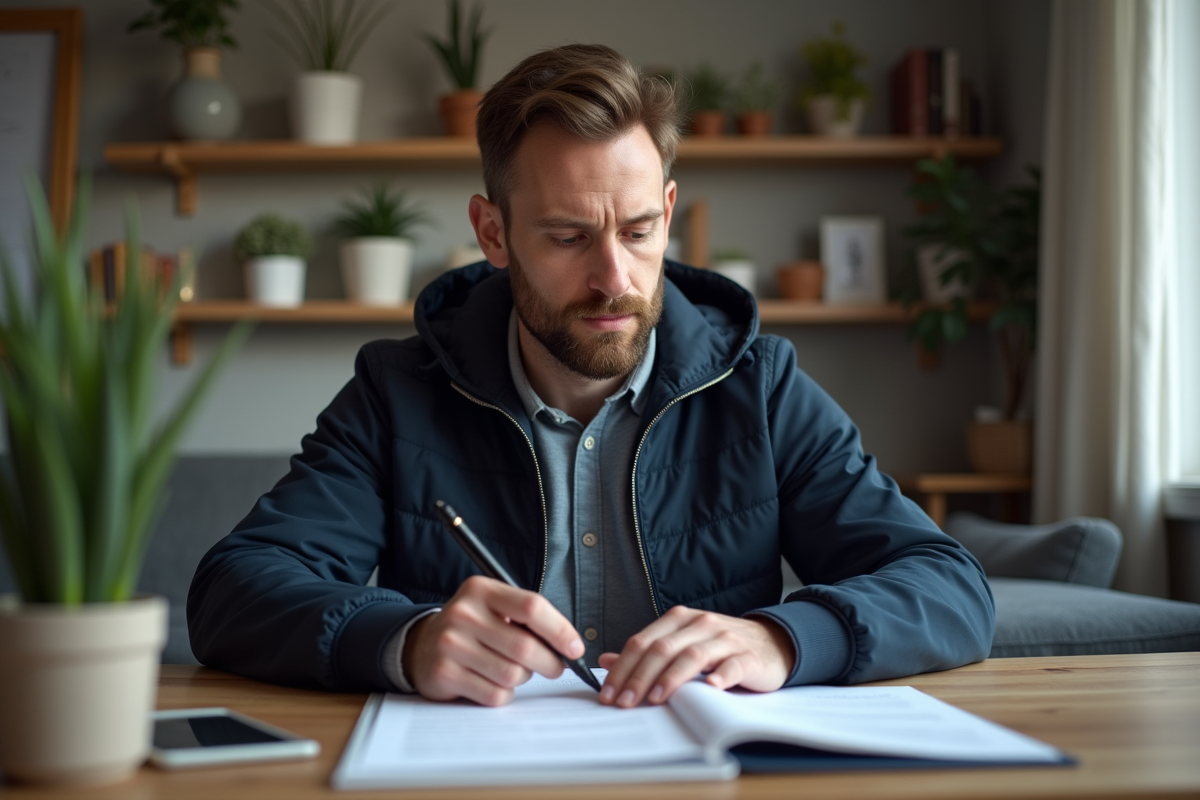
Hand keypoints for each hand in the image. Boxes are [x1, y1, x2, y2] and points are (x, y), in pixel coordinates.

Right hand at [402, 575, 584, 705]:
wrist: (422, 645)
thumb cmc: (473, 628)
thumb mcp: (495, 608)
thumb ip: (528, 619)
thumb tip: (569, 645)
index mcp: (481, 590)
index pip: (532, 607)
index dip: (560, 630)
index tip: (575, 648)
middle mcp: (464, 613)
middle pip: (525, 646)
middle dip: (549, 663)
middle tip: (554, 667)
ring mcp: (451, 644)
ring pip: (512, 674)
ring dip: (523, 678)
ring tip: (512, 669)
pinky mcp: (445, 673)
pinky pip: (494, 694)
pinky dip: (503, 693)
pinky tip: (491, 681)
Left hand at [596, 606, 794, 706]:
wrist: (772, 643)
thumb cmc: (721, 647)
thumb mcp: (682, 644)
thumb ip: (647, 652)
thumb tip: (606, 660)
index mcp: (679, 620)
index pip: (643, 641)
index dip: (622, 667)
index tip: (609, 693)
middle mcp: (700, 624)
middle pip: (663, 648)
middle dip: (639, 677)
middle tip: (625, 702)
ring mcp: (725, 639)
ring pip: (693, 655)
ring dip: (671, 678)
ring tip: (656, 698)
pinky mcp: (748, 656)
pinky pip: (732, 665)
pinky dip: (720, 676)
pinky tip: (711, 688)